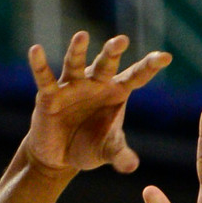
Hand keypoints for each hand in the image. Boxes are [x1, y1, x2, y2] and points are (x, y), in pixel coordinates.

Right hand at [24, 31, 170, 177]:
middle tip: (121, 41)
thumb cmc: (88, 146)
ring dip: (78, 51)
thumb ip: (119, 155)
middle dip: (112, 52)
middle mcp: (95, 83)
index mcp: (116, 92)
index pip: (136, 76)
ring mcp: (72, 86)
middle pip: (106, 64)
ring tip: (82, 36)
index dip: (150, 66)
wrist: (58, 156)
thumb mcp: (106, 151)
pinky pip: (45, 78)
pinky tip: (35, 50)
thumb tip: (132, 166)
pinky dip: (39, 65)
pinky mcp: (49, 95)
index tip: (165, 57)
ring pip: (76, 64)